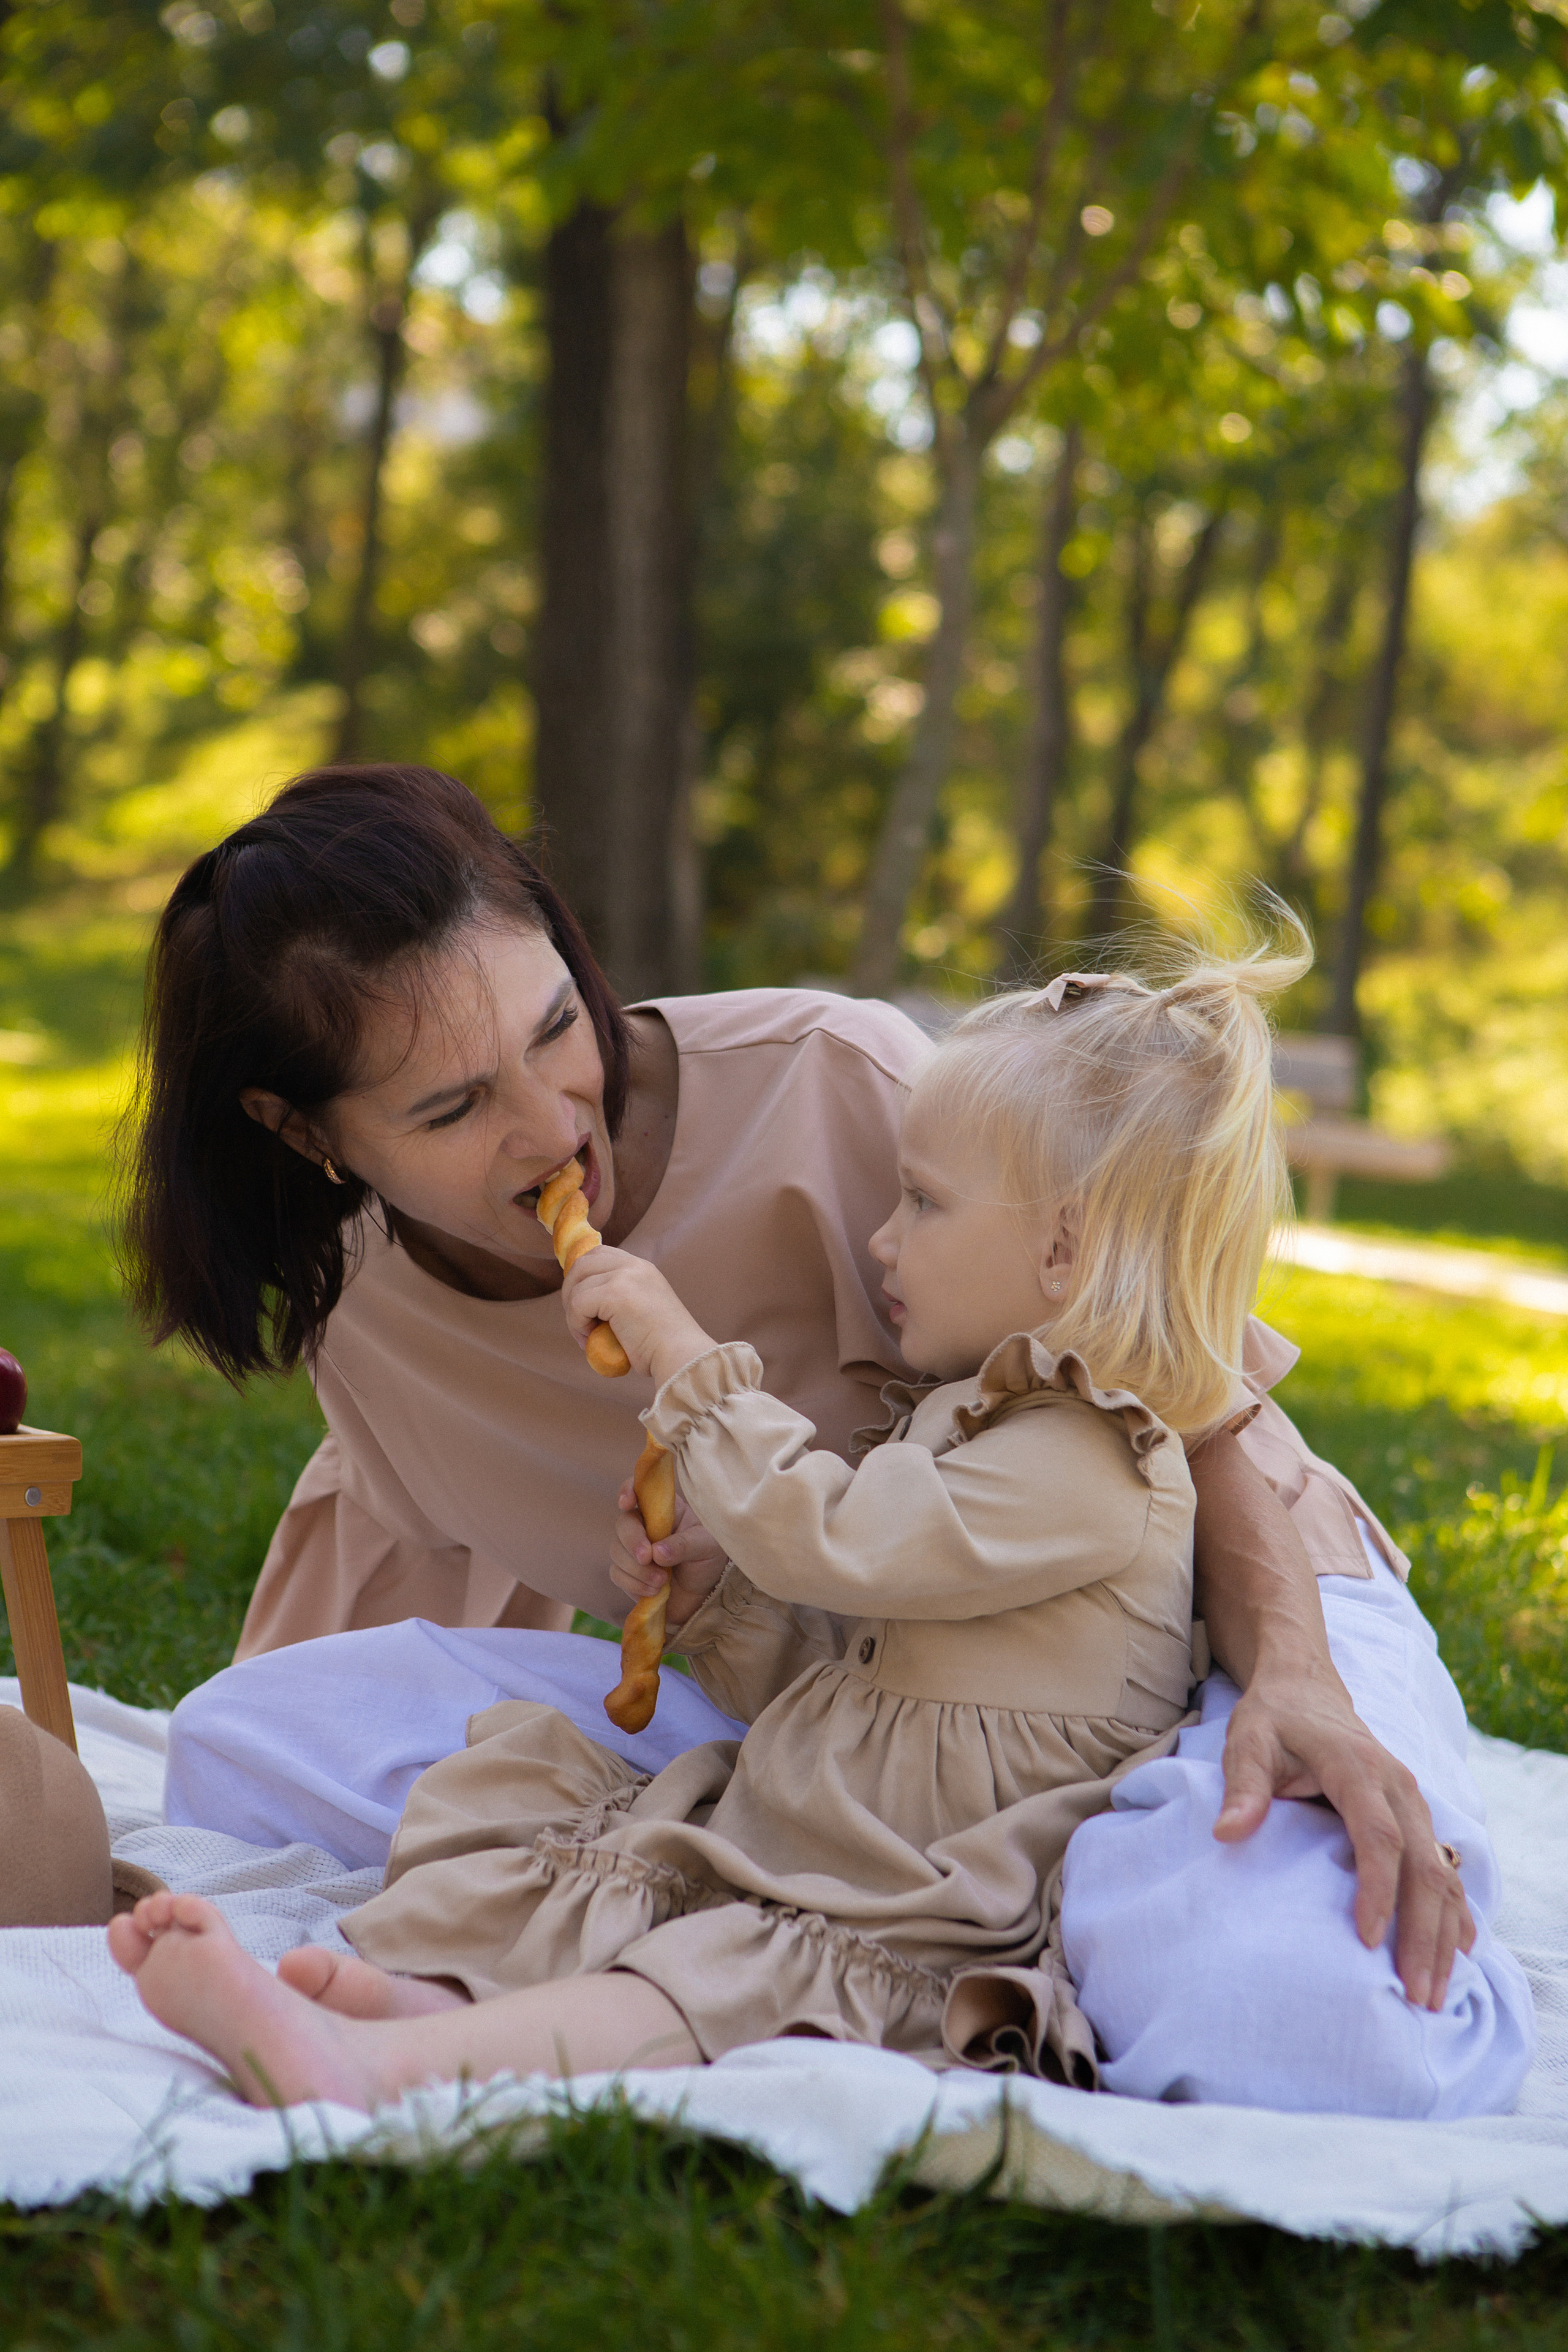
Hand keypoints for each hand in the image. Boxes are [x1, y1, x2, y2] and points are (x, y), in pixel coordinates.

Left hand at [562, 1246, 715, 1385]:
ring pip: (577, 1285)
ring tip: (587, 1336)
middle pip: (582, 1263)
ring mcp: (625, 1276)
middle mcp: (634, 1265)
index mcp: (642, 1267)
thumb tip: (582, 1302)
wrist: (681, 1355)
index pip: (599, 1254)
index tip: (581, 1304)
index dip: (582, 1276)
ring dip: (573, 1313)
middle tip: (578, 1322)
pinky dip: (576, 1324)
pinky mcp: (615, 1292)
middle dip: (570, 1292)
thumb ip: (619, 1297)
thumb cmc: (661, 1345)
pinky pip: (578, 1303)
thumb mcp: (641, 1310)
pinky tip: (590, 1340)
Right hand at [610, 1479, 727, 1628]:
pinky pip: (617, 1574)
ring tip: (662, 1581)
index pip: (640, 1490)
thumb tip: (657, 1552)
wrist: (704, 1594)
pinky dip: (634, 1584)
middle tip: (647, 1557)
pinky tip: (655, 1591)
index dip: (628, 1490)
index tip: (626, 1502)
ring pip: (617, 1551)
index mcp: (665, 1509)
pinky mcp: (627, 1573)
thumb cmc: (708, 1560)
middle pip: (623, 1524)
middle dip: (632, 1541)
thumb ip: (684, 1545)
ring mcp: (633, 1549)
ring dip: (637, 1569)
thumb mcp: (706, 1547)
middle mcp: (645, 1525)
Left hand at [1214, 1664, 1475, 2010]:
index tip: (1367, 1940)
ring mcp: (1414, 1802)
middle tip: (1414, 1994)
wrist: (1306, 1687)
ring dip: (1443, 1934)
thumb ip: (1243, 1786)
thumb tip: (1228, 1833)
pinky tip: (1457, 1953)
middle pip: (1423, 1864)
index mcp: (1357, 1767)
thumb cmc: (1273, 1719)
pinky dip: (1454, 1912)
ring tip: (1432, 1993)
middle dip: (1422, 1932)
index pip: (1377, 1835)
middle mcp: (1398, 1786)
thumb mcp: (1247, 1741)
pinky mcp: (1416, 1816)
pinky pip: (1445, 1867)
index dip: (1377, 1889)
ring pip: (1442, 1872)